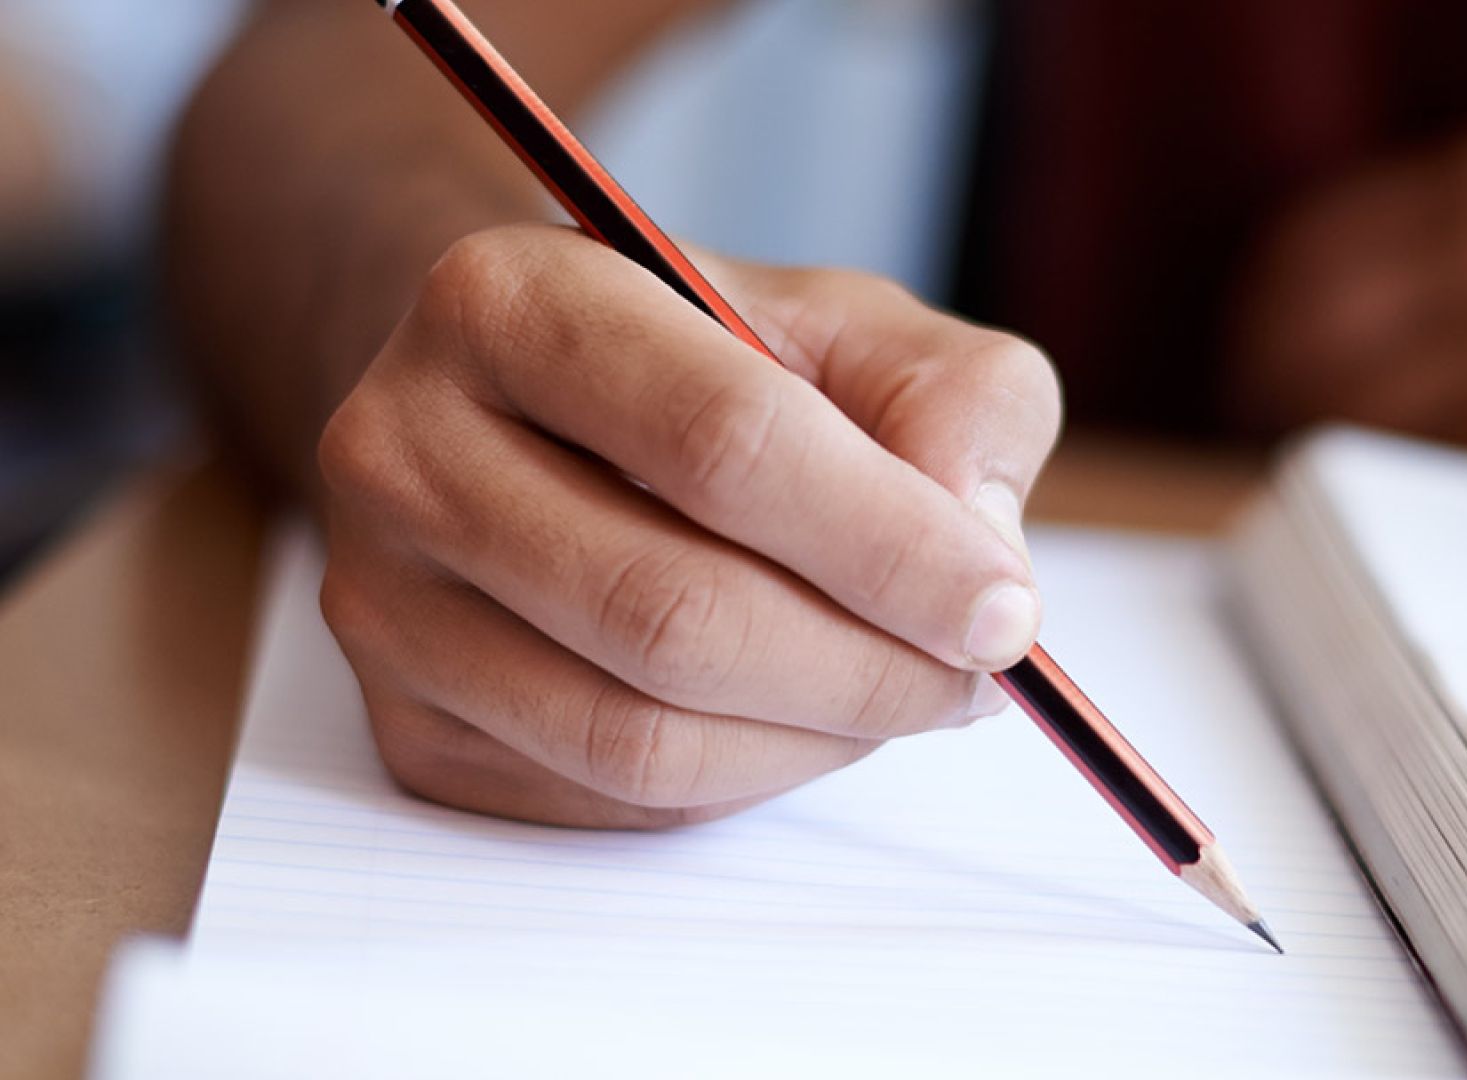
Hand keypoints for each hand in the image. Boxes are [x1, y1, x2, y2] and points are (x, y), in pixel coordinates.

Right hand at [318, 224, 1059, 826]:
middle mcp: (404, 445)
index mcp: (511, 300)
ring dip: (816, 739)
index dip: (888, 546)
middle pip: (673, 611)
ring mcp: (386, 600)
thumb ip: (954, 399)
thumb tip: (978, 551)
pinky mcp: (407, 723)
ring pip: (637, 733)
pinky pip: (611, 797)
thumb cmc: (708, 364)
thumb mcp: (853, 327)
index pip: (722, 442)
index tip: (1006, 611)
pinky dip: (746, 776)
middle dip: (867, 667)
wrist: (537, 411)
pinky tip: (798, 714)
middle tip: (977, 675)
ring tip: (902, 690)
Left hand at [1232, 122, 1466, 498]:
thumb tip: (1299, 335)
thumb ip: (1436, 251)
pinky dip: (1377, 499)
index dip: (1257, 328)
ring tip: (1340, 489)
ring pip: (1333, 411)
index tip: (1256, 375)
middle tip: (1280, 448)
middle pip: (1290, 336)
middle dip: (1268, 399)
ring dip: (1314, 457)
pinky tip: (1398, 516)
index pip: (1291, 255)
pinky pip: (1398, 471)